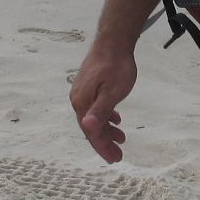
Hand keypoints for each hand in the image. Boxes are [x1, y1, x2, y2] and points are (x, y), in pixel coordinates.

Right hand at [69, 42, 137, 162]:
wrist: (113, 40)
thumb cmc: (115, 66)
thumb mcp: (113, 91)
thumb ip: (101, 110)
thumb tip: (88, 127)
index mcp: (82, 102)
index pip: (91, 132)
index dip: (102, 147)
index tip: (114, 159)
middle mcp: (79, 99)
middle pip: (91, 127)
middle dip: (104, 142)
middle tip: (119, 154)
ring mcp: (83, 91)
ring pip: (94, 117)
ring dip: (107, 130)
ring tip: (121, 138)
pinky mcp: (89, 85)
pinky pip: (96, 107)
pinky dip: (106, 116)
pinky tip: (116, 119)